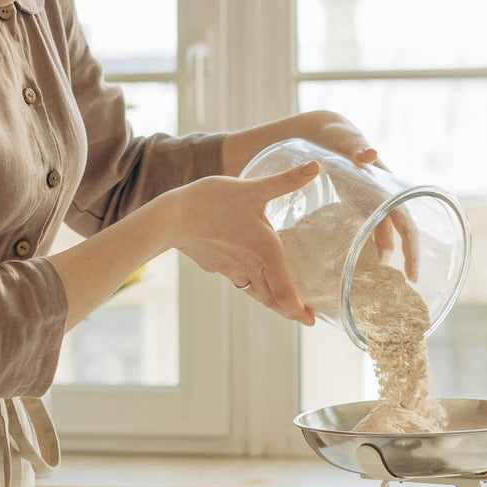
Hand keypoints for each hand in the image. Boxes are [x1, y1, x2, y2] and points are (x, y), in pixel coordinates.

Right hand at [166, 159, 319, 323]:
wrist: (171, 217)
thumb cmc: (213, 202)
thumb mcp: (253, 189)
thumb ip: (285, 181)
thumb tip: (315, 165)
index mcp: (265, 253)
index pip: (285, 293)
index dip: (299, 310)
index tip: (310, 321)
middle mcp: (249, 266)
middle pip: (271, 298)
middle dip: (287, 309)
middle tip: (301, 315)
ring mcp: (229, 269)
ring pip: (253, 290)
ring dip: (268, 298)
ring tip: (278, 299)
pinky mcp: (213, 264)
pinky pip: (235, 277)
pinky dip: (247, 282)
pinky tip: (246, 272)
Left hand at [221, 110, 418, 280]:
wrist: (317, 131)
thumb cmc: (331, 132)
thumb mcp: (341, 136)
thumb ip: (354, 144)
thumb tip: (371, 154)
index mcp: (384, 184)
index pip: (405, 220)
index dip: (412, 246)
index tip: (412, 271)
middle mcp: (380, 195)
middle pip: (398, 232)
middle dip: (405, 257)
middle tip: (405, 283)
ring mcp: (367, 201)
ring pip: (381, 234)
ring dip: (383, 256)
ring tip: (378, 283)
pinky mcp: (354, 205)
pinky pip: (366, 230)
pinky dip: (366, 247)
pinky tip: (357, 265)